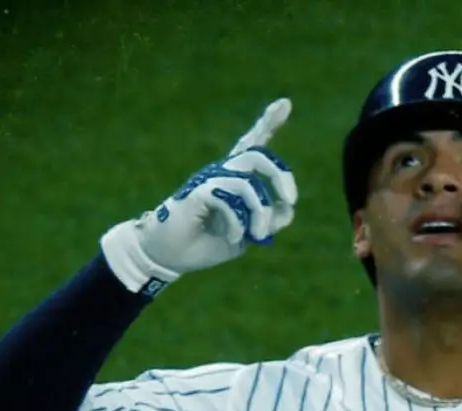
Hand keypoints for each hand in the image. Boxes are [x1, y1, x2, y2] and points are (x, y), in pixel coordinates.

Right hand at [101, 98, 298, 296]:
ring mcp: (208, 180)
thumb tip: (288, 208)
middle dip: (281, 175)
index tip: (285, 103)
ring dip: (260, 213)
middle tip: (291, 201)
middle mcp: (221, 172)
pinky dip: (238, 223)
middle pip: (258, 156)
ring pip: (248, 184)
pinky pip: (229, 200)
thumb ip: (269, 221)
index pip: (252, 145)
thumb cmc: (207, 242)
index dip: (268, 123)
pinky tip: (233, 238)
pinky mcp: (197, 192)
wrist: (170, 256)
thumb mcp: (247, 234)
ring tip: (258, 236)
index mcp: (234, 179)